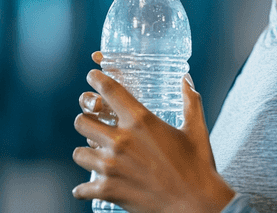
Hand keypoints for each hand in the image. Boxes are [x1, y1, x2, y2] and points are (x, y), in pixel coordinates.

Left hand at [73, 53, 234, 212]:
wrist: (195, 204)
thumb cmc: (198, 166)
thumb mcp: (196, 129)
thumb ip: (190, 101)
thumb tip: (187, 80)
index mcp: (140, 120)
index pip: (109, 91)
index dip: (97, 80)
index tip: (92, 77)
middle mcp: (121, 140)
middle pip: (82, 121)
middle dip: (87, 121)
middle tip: (96, 125)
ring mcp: (111, 166)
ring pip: (78, 152)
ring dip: (87, 152)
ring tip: (96, 155)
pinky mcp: (108, 190)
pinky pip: (82, 187)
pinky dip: (85, 188)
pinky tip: (91, 186)